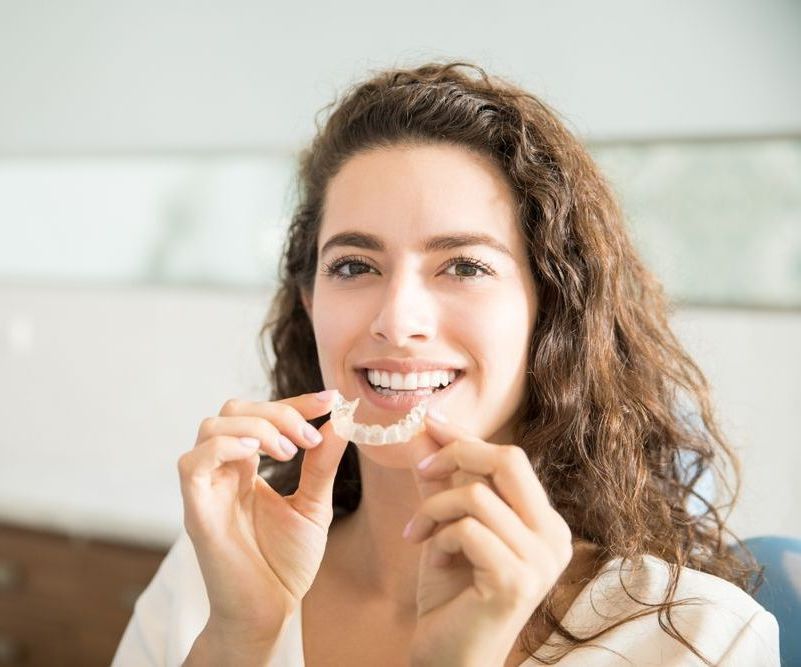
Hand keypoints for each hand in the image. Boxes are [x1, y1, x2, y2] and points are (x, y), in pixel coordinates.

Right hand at [177, 390, 348, 644]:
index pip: (262, 415)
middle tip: (309, 437)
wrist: (270, 611)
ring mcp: (207, 488)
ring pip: (211, 426)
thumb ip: (321, 464)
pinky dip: (225, 446)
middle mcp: (223, 471)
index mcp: (247, 467)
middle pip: (233, 410)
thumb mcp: (313, 505)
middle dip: (277, 411)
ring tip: (289, 452)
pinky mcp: (196, 510)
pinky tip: (257, 456)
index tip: (330, 400)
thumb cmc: (286, 562)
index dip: (294, 401)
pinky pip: (193, 462)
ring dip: (256, 427)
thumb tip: (340, 422)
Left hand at [404, 412, 573, 666]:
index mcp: (545, 522)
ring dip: (434, 509)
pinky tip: (433, 559)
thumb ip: (444, 482)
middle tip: (422, 470)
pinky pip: (467, 529)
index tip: (430, 421)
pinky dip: (439, 536)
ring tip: (418, 533)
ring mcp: (541, 560)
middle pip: (509, 460)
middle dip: (457, 454)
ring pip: (477, 495)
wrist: (449, 657)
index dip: (467, 437)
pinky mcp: (516, 580)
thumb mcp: (447, 526)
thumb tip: (427, 431)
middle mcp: (554, 537)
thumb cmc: (452, 594)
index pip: (511, 459)